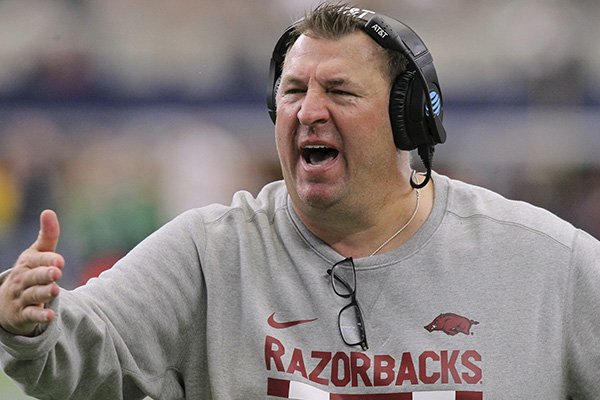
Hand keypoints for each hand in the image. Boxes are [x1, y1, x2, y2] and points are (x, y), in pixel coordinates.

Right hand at [0, 210, 64, 335]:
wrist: (7, 303)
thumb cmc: (29, 272)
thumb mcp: (37, 254)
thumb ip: (47, 235)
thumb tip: (48, 211)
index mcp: (27, 263)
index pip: (37, 260)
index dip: (48, 260)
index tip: (60, 261)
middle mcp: (23, 280)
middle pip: (34, 277)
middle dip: (45, 274)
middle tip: (57, 273)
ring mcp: (22, 297)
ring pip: (33, 295)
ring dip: (44, 293)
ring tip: (56, 290)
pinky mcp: (24, 314)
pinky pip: (31, 315)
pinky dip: (40, 316)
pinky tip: (50, 315)